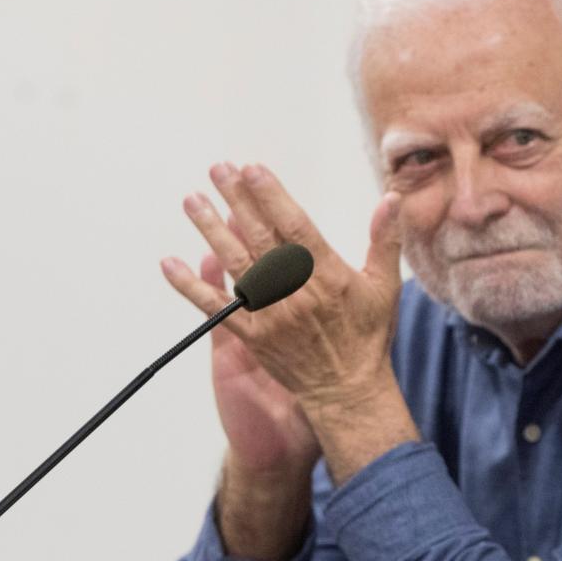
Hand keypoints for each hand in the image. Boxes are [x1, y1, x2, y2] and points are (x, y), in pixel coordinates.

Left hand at [162, 162, 417, 484]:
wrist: (348, 390)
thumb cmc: (368, 337)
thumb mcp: (385, 286)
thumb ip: (384, 239)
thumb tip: (391, 199)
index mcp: (328, 275)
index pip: (294, 226)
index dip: (271, 196)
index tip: (252, 170)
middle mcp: (295, 291)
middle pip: (259, 236)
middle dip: (236, 200)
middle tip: (218, 170)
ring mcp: (269, 313)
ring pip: (234, 263)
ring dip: (209, 229)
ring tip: (193, 200)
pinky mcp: (251, 335)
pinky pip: (214, 307)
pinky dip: (190, 285)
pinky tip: (170, 264)